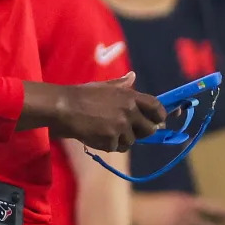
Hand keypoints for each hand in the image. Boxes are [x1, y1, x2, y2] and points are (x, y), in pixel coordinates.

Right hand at [52, 73, 166, 152]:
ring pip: (132, 141)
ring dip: (122, 140)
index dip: (160, 116)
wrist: (64, 108)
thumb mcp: (104, 86)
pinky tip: (97, 136)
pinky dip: (109, 145)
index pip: (156, 107)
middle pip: (149, 129)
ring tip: (105, 131)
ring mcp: (121, 126)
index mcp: (129, 96)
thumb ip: (122, 84)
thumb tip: (133, 76)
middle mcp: (129, 111)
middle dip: (142, 132)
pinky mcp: (111, 140)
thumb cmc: (82, 95)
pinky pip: (117, 148)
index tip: (159, 121)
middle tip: (130, 130)